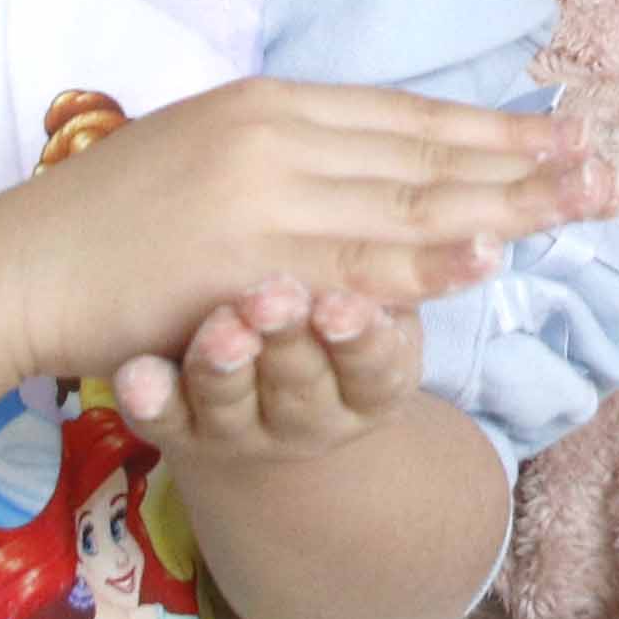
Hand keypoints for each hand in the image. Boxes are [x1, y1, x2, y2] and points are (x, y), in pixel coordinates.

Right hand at [0, 80, 616, 395]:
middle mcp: (275, 135)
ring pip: (405, 206)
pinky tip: (483, 266)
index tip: (566, 136)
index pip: (408, 117)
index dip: (493, 129)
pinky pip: (350, 267)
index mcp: (270, 105)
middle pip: (426, 154)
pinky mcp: (238, 259)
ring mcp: (258, 195)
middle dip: (526, 165)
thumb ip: (288, 156)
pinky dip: (422, 267)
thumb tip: (367, 159)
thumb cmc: (104, 226)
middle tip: (612, 171)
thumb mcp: (206, 159)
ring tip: (580, 209)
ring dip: (502, 209)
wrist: (12, 269)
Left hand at [118, 276, 431, 453]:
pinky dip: (151, 397)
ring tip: (224, 326)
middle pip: (306, 382)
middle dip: (296, 339)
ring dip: (228, 364)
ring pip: (232, 403)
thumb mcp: (384, 298)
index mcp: (370, 389)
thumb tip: (485, 191)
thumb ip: (409, 255)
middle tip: (281, 299)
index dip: (369, 335)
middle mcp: (307, 416)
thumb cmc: (334, 313)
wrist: (251, 386)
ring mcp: (237, 424)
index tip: (349, 305)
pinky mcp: (176, 426)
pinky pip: (160, 419)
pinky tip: (133, 377)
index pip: (378, 366)